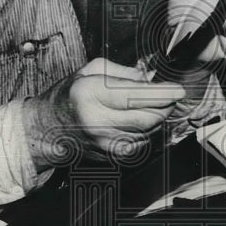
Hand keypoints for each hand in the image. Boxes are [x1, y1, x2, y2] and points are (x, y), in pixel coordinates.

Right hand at [54, 58, 185, 163]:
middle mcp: (98, 120)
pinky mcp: (112, 156)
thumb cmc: (70, 96)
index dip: (162, 94)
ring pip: (149, 131)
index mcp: (91, 94)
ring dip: (157, 117)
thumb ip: (124, 72)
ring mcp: (105, 142)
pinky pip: (143, 142)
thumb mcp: (91, 70)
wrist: (47, 129)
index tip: (178, 90)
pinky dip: (148, 130)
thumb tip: (150, 79)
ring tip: (149, 105)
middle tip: (168, 96)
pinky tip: (137, 120)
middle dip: (165, 106)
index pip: (135, 96)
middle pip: (148, 117)